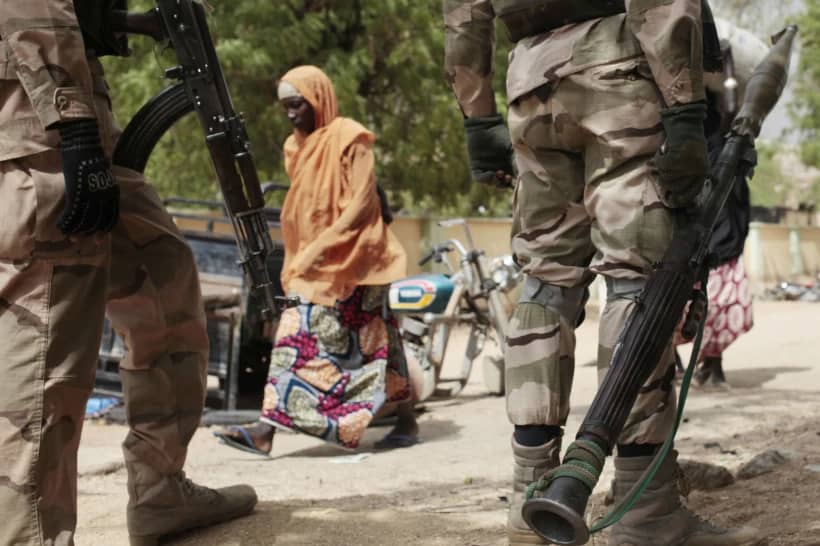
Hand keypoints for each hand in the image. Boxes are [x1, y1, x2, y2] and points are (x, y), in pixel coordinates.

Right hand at [56, 119, 119, 234]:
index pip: (111, 217)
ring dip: (77, 231)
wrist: (84, 145)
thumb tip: (98, 195)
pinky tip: (61, 227)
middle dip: (90, 234)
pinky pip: (73, 213)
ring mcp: (91, 195)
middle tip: (82, 241)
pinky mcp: (78, 192)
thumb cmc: (92, 157)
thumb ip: (103, 187)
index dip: (105, 229)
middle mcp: (104, 197)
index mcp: (112, 193)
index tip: (100, 238)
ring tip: (71, 238)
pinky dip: (67, 222)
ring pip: (85, 220)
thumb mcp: (104, 175)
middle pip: (98, 222)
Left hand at [464, 114, 515, 188]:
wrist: (485, 125)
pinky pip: (479, 178)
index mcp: (506, 165)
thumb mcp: (512, 147)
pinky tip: (493, 174)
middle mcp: (496, 168)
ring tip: (501, 173)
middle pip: (501, 183)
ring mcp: (486, 168)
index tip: (519, 180)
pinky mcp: (476, 166)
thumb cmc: (501, 133)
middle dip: (505, 184)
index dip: (515, 182)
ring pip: (491, 182)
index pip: (511, 179)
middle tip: (509, 177)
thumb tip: (527, 171)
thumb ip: (517, 159)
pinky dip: (486, 179)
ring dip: (496, 181)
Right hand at [652, 102, 707, 207]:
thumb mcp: (696, 162)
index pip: (691, 193)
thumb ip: (690, 176)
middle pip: (674, 187)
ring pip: (666, 176)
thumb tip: (676, 195)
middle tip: (662, 172)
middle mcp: (698, 170)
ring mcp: (688, 164)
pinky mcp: (678, 157)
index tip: (671, 198)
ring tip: (663, 159)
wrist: (688, 125)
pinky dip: (658, 159)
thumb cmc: (690, 143)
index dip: (679, 198)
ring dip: (661, 168)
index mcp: (703, 173)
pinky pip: (662, 166)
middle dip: (665, 179)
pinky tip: (660, 152)